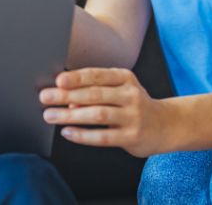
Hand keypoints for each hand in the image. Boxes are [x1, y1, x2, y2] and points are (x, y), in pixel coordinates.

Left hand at [40, 68, 170, 157]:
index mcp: (125, 78)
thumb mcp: (120, 89)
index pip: (97, 75)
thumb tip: (67, 100)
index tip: (58, 81)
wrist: (166, 125)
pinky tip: (67, 132)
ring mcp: (133, 116)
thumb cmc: (133, 104)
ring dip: (70, 116)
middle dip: (66, 96)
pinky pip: (103, 136)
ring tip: (50, 116)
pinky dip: (83, 135)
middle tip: (45, 98)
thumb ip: (96, 91)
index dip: (77, 78)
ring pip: (97, 115)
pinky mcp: (132, 137)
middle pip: (94, 94)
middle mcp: (131, 95)